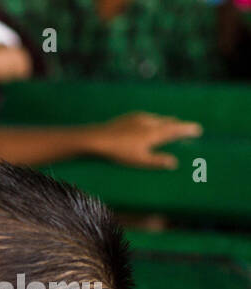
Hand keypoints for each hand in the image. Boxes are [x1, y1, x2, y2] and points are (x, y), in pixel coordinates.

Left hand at [87, 112, 202, 168]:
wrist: (98, 138)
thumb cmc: (119, 152)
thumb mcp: (140, 160)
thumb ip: (157, 161)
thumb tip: (175, 163)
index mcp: (155, 132)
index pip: (176, 129)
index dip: (188, 129)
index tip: (198, 129)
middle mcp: (150, 121)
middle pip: (169, 121)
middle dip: (178, 125)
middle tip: (186, 128)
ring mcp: (139, 117)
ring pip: (158, 118)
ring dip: (166, 121)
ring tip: (170, 124)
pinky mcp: (129, 117)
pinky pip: (147, 117)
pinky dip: (153, 120)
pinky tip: (149, 123)